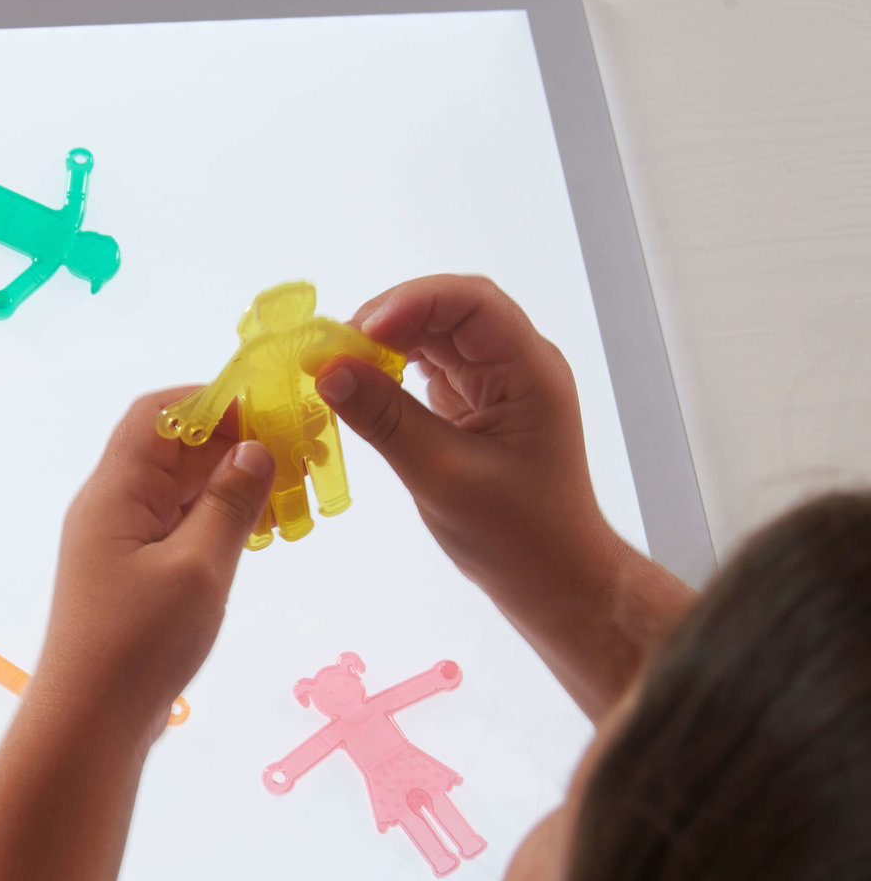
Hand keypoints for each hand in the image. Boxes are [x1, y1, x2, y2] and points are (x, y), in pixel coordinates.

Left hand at [28, 390, 272, 740]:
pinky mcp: (134, 571)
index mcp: (114, 492)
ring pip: (182, 487)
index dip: (212, 400)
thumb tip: (254, 448)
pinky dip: (219, 518)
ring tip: (291, 492)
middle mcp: (111, 506)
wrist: (89, 721)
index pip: (158, 413)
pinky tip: (260, 530)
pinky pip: (180, 523)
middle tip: (300, 453)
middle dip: (235, 441)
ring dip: (232, 483)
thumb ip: (230, 504)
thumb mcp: (198, 569)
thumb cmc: (136, 645)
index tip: (271, 410)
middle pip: (175, 447)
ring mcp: (121, 539)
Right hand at [313, 274, 691, 713]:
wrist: (552, 577)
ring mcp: (495, 381)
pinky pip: (428, 365)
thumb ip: (386, 420)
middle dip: (388, 318)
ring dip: (383, 342)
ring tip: (336, 366)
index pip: (472, 303)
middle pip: (449, 309)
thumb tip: (328, 370)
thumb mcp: (442, 477)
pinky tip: (359, 384)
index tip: (356, 334)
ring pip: (434, 333)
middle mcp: (516, 364)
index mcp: (529, 371)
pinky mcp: (474, 401)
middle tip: (332, 350)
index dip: (411, 303)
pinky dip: (389, 368)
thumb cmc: (514, 535)